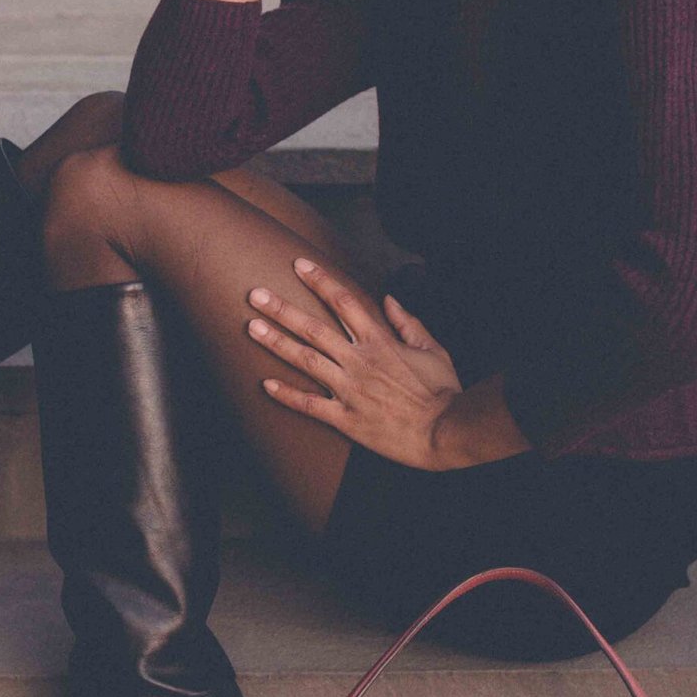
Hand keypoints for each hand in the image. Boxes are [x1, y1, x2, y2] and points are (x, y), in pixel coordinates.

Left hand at [244, 256, 468, 470]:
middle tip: (255, 293)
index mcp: (380, 342)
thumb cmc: (443, 391)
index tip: (299, 264)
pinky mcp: (346, 419)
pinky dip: (286, 395)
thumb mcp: (433, 349)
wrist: (445, 432)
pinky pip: (310, 405)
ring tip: (251, 327)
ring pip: (305, 361)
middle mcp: (359, 361)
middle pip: (313, 328)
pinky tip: (265, 384)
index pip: (344, 301)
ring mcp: (349, 390)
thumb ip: (408, 323)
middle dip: (282, 308)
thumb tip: (389, 299)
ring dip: (276, 342)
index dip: (320, 280)